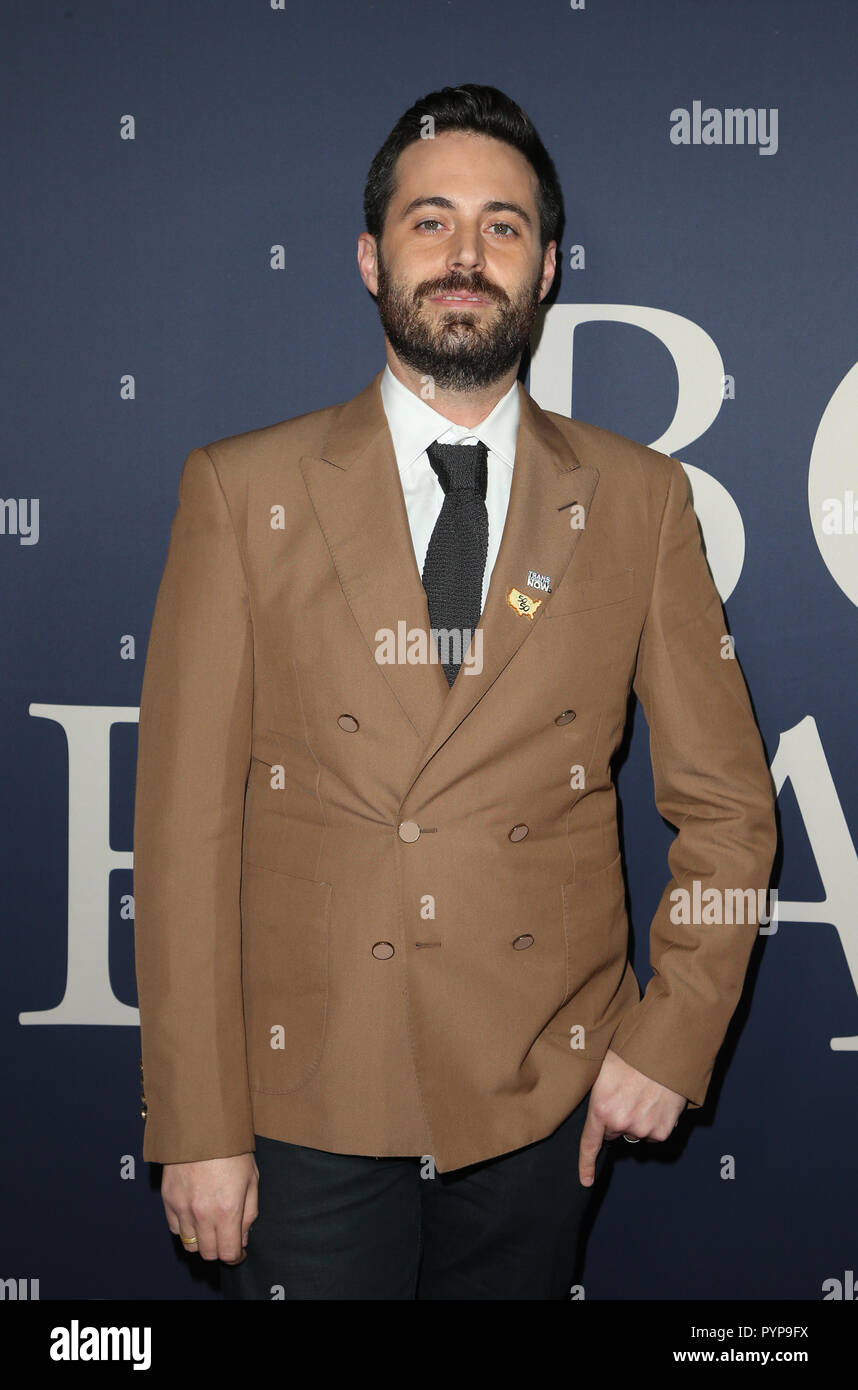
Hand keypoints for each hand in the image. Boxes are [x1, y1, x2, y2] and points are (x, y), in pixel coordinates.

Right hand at [162, 1152, 258, 1262]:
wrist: (203, 1126)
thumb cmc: (232, 1150)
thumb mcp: (252, 1179)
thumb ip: (249, 1213)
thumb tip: (242, 1238)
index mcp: (228, 1210)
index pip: (228, 1253)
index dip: (235, 1256)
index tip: (238, 1252)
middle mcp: (203, 1214)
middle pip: (208, 1253)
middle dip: (219, 1249)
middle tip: (225, 1238)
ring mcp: (182, 1208)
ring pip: (189, 1244)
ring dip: (201, 1241)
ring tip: (209, 1227)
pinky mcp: (168, 1199)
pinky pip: (175, 1228)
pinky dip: (185, 1227)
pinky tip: (194, 1215)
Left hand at [578, 1049, 686, 1186]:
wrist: (666, 1048)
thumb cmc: (632, 1051)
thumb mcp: (603, 1067)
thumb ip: (597, 1090)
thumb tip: (591, 1100)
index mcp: (601, 1108)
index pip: (590, 1143)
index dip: (586, 1164)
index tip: (585, 1181)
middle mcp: (621, 1123)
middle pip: (615, 1131)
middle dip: (617, 1118)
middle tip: (626, 1094)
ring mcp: (644, 1129)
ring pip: (636, 1131)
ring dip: (638, 1119)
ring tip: (644, 1093)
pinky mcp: (663, 1130)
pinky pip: (655, 1132)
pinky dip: (655, 1121)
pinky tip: (657, 1101)